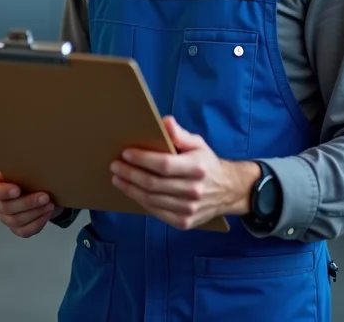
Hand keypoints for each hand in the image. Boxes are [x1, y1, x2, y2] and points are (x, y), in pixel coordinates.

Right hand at [0, 171, 61, 237]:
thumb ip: (25, 166)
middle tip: (45, 196)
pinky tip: (47, 213)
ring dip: (35, 212)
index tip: (17, 189)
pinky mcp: (16, 228)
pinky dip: (38, 222)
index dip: (1, 191)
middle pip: (5, 207)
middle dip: (27, 202)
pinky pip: (24, 231)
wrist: (44, 191)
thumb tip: (36, 157)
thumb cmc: (32, 176)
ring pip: (16, 220)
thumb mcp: (27, 168)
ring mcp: (5, 217)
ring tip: (50, 203)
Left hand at [110, 116, 261, 229]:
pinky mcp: (184, 222)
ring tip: (117, 178)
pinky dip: (140, 202)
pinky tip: (131, 192)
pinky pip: (156, 212)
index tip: (125, 153)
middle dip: (130, 174)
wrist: (228, 191)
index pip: (164, 165)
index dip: (142, 159)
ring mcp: (189, 209)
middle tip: (115, 166)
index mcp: (197, 168)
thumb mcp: (198, 144)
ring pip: (151, 200)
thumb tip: (165, 121)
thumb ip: (180, 134)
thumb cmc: (207, 163)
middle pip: (153, 184)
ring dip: (130, 189)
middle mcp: (194, 190)